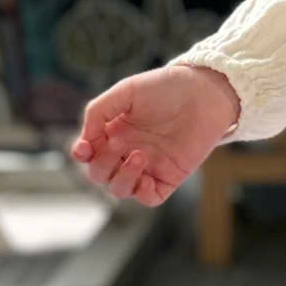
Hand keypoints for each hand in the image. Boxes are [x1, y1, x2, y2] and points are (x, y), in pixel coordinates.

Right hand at [71, 64, 239, 206]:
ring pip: (120, 190)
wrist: (204, 93)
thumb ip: (99, 112)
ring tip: (139, 155)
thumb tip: (85, 140)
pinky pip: (149, 198)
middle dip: (102, 164)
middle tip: (119, 145)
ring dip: (121, 179)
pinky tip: (147, 178)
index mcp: (114, 132)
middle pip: (100, 174)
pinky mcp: (169, 177)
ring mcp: (148, 166)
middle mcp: (127, 151)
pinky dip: (142, 193)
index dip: (81, 155)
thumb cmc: (166, 88)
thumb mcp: (126, 92)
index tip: (85, 148)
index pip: (87, 153)